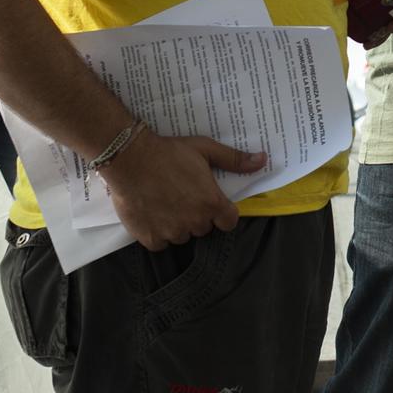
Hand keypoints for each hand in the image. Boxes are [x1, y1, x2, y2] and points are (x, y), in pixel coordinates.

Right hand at [97, 127, 267, 250]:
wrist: (130, 158)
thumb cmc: (169, 152)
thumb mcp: (205, 149)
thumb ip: (234, 159)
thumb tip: (262, 160)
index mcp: (211, 203)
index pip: (229, 221)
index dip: (222, 211)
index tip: (211, 201)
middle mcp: (195, 222)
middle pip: (204, 227)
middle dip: (197, 214)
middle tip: (182, 194)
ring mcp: (172, 232)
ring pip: (182, 236)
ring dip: (177, 224)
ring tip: (165, 201)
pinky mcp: (150, 238)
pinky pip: (161, 243)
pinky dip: (157, 232)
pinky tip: (152, 213)